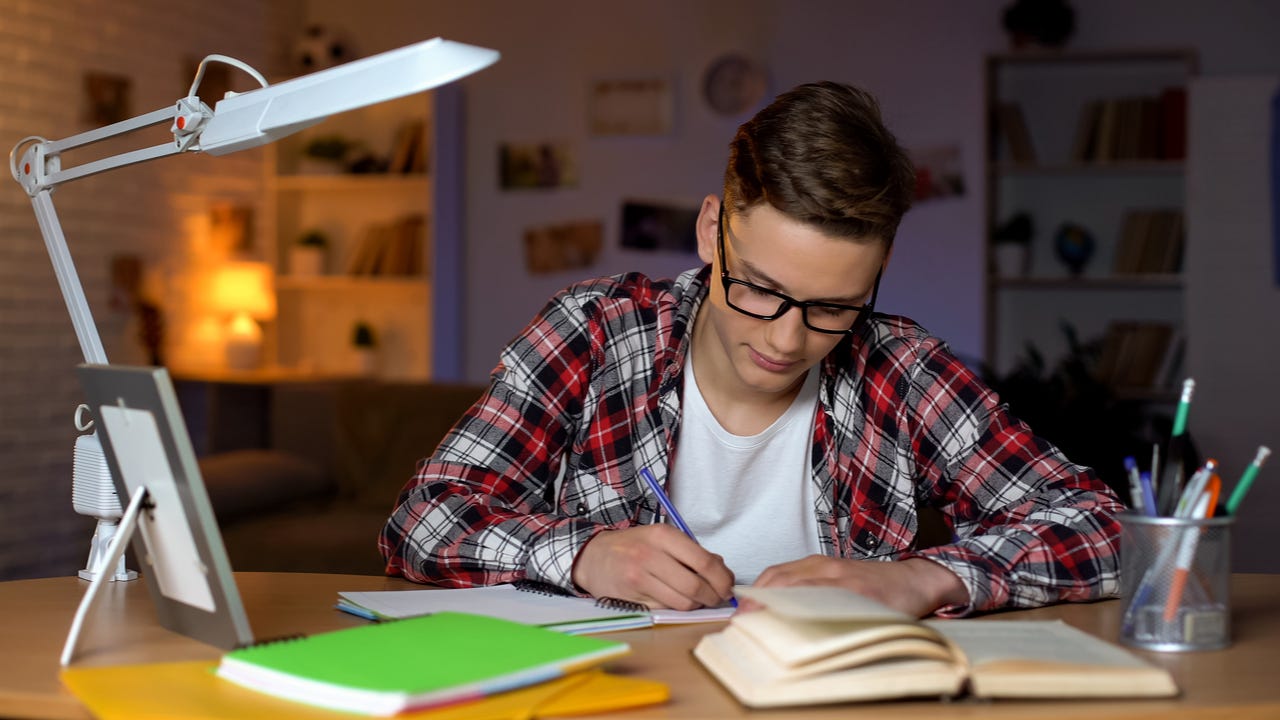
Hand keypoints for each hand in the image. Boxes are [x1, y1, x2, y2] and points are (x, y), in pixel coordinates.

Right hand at [572, 524, 735, 610]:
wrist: (593, 557)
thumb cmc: (632, 546)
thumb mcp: (661, 538)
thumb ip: (691, 551)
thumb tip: (722, 569)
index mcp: (662, 535)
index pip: (704, 562)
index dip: (723, 579)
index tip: (728, 586)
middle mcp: (650, 555)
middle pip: (696, 586)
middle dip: (713, 597)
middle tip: (717, 598)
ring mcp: (639, 578)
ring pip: (683, 602)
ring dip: (696, 605)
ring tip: (698, 600)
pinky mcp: (632, 598)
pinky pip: (666, 609)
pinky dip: (676, 608)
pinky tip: (674, 599)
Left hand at [754, 556, 968, 617]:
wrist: (914, 580)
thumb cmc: (874, 586)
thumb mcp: (837, 582)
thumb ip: (811, 591)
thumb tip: (779, 613)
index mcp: (817, 565)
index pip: (775, 575)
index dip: (754, 593)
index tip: (740, 612)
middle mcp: (825, 567)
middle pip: (779, 580)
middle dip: (756, 601)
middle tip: (742, 622)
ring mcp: (841, 578)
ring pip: (797, 587)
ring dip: (773, 605)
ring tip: (758, 623)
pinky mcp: (858, 591)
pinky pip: (825, 598)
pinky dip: (805, 607)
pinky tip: (792, 620)